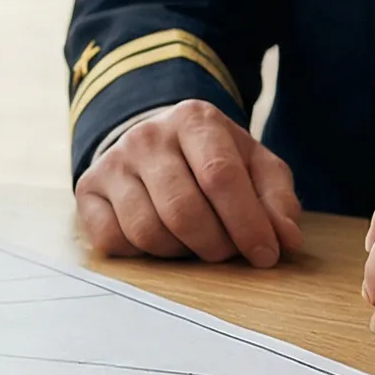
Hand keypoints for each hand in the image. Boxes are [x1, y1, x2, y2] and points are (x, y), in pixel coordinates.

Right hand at [75, 100, 304, 265]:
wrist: (153, 143)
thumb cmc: (211, 160)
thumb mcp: (253, 166)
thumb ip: (276, 199)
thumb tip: (285, 239)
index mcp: (194, 119)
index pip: (221, 177)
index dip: (247, 224)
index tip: (265, 255)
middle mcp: (147, 136)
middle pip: (183, 210)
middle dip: (215, 245)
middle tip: (227, 252)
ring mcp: (112, 162)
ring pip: (148, 231)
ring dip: (179, 252)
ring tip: (193, 242)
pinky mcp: (88, 190)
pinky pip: (113, 240)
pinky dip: (141, 254)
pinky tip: (159, 238)